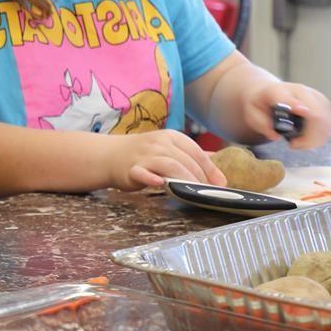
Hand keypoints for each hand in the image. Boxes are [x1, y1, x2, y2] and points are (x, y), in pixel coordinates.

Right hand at [102, 129, 226, 190]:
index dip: (210, 169)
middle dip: (199, 179)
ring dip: (184, 180)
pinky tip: (159, 184)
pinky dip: (151, 178)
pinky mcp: (131, 168)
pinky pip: (143, 172)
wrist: (110, 155)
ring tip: (192, 194)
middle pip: (185, 161)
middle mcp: (158, 143)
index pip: (196, 152)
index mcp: (171, 137)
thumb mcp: (168, 147)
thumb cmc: (144, 154)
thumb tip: (218, 164)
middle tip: (207, 194)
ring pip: (169, 166)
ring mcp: (144, 155)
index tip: (220, 184)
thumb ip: (191, 155)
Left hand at [240, 82, 330, 149]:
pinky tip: (307, 139)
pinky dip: (320, 137)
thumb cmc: (260, 105)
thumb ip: (260, 124)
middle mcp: (301, 91)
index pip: (289, 98)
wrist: (271, 92)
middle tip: (293, 145)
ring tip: (298, 143)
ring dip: (315, 139)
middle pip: (316, 115)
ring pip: (326, 122)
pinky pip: (328, 125)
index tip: (302, 113)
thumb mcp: (251, 113)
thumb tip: (276, 136)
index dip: (297, 105)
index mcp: (278, 91)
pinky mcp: (324, 105)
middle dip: (308, 137)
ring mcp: (316, 97)